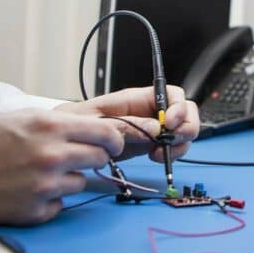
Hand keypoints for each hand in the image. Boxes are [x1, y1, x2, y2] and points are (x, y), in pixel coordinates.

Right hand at [0, 110, 123, 223]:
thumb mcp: (23, 118)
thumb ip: (60, 124)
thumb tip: (93, 130)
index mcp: (50, 127)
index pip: (105, 132)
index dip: (114, 139)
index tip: (114, 144)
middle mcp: (52, 155)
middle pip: (99, 159)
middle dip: (92, 158)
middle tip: (74, 159)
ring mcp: (45, 185)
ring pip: (80, 183)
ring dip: (66, 179)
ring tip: (37, 174)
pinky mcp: (36, 209)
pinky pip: (60, 205)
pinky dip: (49, 200)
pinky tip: (26, 191)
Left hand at [55, 85, 199, 162]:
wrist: (67, 141)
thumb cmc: (77, 124)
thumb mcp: (97, 121)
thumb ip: (126, 124)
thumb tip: (155, 129)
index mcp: (138, 98)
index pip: (171, 94)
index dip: (177, 107)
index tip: (169, 123)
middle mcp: (150, 111)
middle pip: (185, 111)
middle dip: (186, 126)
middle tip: (170, 141)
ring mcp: (153, 128)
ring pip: (182, 131)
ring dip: (179, 144)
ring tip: (158, 154)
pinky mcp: (151, 144)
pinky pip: (172, 147)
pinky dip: (171, 154)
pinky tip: (156, 158)